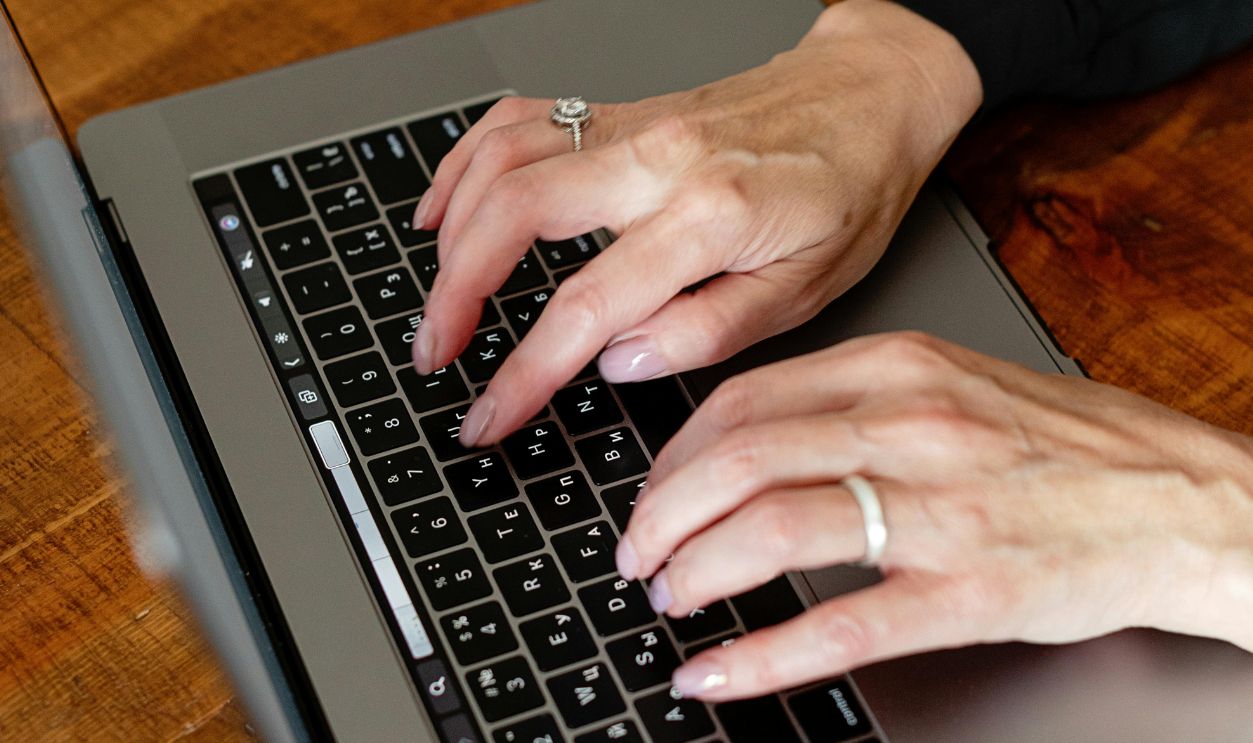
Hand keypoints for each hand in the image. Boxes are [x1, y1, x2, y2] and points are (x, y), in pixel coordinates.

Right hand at [411, 0, 982, 445]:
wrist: (871, 94)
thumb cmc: (852, 188)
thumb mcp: (808, 287)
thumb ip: (710, 329)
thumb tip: (621, 361)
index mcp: (711, 213)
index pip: (588, 303)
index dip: (526, 370)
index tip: (491, 414)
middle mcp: (659, 158)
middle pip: (515, 212)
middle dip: (455, 292)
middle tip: (436, 353)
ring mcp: (632, 126)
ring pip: (504, 157)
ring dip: (452, 231)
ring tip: (435, 298)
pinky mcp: (621, 113)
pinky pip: (520, 120)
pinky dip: (467, 162)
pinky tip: (446, 207)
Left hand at [616, 332, 1252, 699]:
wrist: (1190, 502)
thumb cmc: (1075, 448)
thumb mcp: (959, 384)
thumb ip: (859, 399)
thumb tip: (757, 433)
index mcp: (900, 368)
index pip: (745, 401)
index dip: (677, 453)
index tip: (656, 487)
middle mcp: (911, 427)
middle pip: (739, 459)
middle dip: (664, 512)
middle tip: (638, 551)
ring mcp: (940, 511)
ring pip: (772, 529)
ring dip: (696, 568)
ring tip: (669, 596)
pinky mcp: (968, 594)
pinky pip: (837, 627)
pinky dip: (756, 655)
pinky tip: (713, 673)